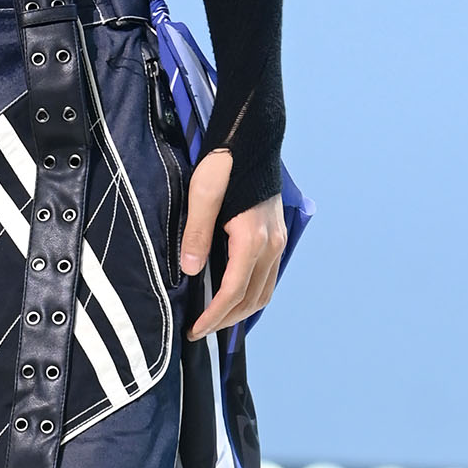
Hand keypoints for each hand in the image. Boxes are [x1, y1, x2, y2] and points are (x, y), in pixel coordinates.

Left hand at [179, 148, 285, 340]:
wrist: (251, 138)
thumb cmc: (225, 162)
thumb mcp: (202, 194)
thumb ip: (196, 234)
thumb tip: (189, 272)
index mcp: (252, 240)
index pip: (232, 292)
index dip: (213, 315)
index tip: (195, 329)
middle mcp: (271, 246)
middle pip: (251, 299)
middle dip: (226, 320)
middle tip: (201, 328)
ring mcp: (278, 241)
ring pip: (264, 291)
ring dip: (241, 310)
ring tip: (215, 317)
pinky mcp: (277, 235)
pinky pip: (268, 276)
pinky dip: (252, 293)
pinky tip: (234, 292)